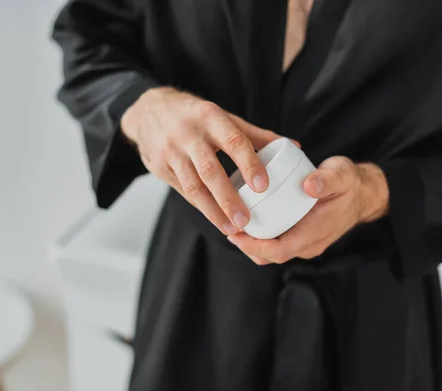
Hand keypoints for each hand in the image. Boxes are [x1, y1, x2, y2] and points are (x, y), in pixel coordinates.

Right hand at [121, 87, 287, 234]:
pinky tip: (215, 218)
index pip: (233, 141)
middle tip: (246, 220)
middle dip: (229, 198)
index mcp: (211, 117)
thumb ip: (255, 134)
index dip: (249, 163)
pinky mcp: (159, 167)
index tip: (263, 186)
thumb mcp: (222, 117)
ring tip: (231, 228)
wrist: (148, 111)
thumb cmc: (194, 115)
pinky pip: (183, 190)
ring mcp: (171, 152)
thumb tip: (293, 146)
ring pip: (193, 186)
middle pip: (211, 170)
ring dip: (213, 211)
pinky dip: (200, 206)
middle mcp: (189, 134)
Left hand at [227, 157, 389, 264]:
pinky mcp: (302, 237)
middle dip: (247, 246)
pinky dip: (261, 238)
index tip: (236, 234)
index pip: (280, 250)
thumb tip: (309, 186)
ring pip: (272, 252)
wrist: (363, 193)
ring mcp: (305, 243)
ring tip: (232, 225)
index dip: (255, 247)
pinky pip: (277, 243)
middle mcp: (309, 244)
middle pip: (271, 255)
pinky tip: (247, 222)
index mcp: (316, 233)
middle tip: (227, 227)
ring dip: (252, 244)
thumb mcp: (341, 174)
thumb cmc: (349, 183)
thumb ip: (327, 179)